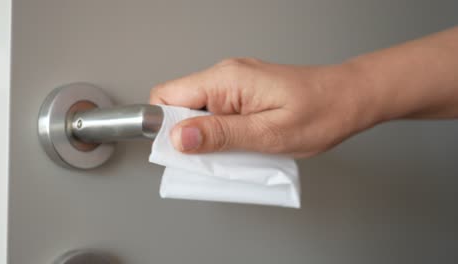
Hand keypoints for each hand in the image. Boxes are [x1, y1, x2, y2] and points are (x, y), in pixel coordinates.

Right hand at [149, 58, 375, 157]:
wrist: (349, 98)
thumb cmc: (320, 113)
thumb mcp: (267, 134)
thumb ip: (221, 135)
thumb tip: (179, 138)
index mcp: (226, 80)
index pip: (167, 95)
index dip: (164, 125)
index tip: (179, 152)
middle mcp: (226, 76)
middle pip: (180, 105)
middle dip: (188, 137)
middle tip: (214, 159)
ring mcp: (235, 83)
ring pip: (199, 112)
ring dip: (208, 138)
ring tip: (236, 153)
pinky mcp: (244, 93)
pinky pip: (218, 113)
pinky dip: (223, 133)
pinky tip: (243, 145)